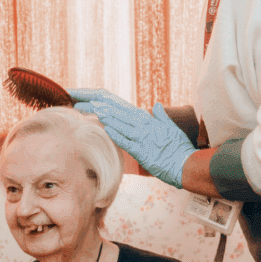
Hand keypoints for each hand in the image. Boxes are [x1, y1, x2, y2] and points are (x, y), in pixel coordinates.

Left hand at [68, 88, 195, 188]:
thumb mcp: (169, 128)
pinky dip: (117, 133)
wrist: (186, 165)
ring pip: (119, 121)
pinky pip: (127, 141)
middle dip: (92, 102)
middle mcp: (142, 124)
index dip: (99, 98)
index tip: (82, 96)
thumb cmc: (177, 148)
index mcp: (145, 118)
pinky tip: (106, 127)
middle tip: (73, 98)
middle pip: (113, 109)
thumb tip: (155, 105)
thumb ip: (161, 116)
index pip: (117, 104)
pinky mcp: (142, 151)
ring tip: (84, 107)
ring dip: (100, 113)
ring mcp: (142, 137)